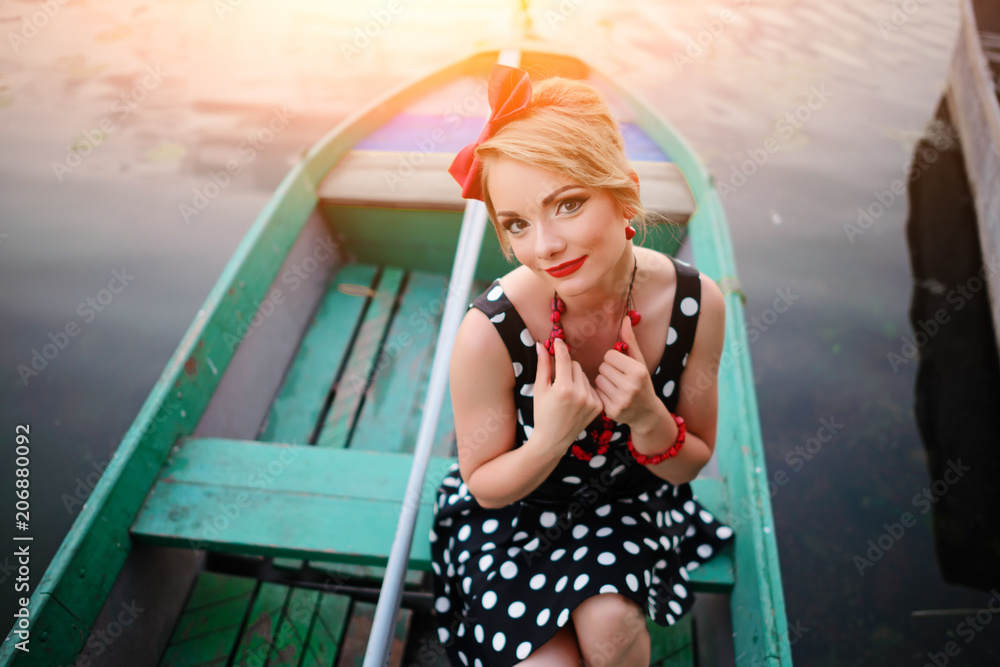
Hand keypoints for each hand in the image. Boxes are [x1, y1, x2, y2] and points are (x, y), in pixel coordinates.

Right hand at [532, 338, 603, 454]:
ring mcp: (591, 401)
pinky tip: (576, 401)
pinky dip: (584, 389)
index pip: (564, 359)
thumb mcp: (539, 389)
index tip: (557, 340)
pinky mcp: (599, 406)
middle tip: (558, 380)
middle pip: (575, 365)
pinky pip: (591, 387)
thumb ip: (543, 366)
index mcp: (563, 389)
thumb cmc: (542, 413)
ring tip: (566, 393)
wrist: (553, 440)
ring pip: (584, 375)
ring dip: (575, 378)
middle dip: (566, 368)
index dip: (560, 348)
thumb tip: (541, 345)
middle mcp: (580, 394)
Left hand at [595, 315, 660, 427]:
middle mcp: (630, 387)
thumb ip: (631, 341)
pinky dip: (601, 393)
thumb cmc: (642, 382)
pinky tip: (612, 396)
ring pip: (597, 379)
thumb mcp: (640, 362)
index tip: (621, 366)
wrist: (647, 413)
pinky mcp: (611, 411)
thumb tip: (625, 318)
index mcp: (638, 372)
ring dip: (603, 381)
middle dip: (608, 370)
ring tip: (615, 387)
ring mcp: (621, 400)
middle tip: (619, 378)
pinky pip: (596, 393)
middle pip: (602, 367)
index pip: (609, 355)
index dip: (614, 359)